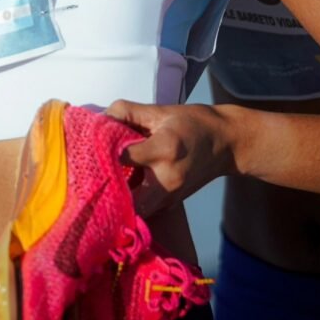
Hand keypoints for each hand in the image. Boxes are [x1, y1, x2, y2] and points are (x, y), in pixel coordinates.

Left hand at [105, 100, 234, 216]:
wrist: (227, 143)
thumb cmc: (194, 123)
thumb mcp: (161, 111)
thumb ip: (128, 112)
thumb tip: (100, 117)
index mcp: (164, 150)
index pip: (121, 157)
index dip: (104, 151)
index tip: (93, 145)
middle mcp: (166, 179)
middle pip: (123, 194)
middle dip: (106, 184)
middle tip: (93, 171)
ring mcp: (170, 196)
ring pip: (132, 208)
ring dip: (118, 196)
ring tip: (107, 179)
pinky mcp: (171, 205)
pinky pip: (143, 208)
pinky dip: (130, 199)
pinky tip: (123, 184)